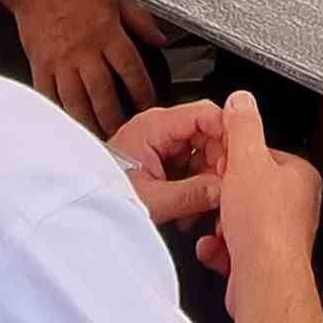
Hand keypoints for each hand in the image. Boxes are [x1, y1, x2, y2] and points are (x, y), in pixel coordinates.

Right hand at [11, 0, 165, 132]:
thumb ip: (141, 21)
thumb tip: (161, 39)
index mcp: (107, 34)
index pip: (131, 71)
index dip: (142, 93)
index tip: (149, 107)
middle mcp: (84, 51)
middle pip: (103, 94)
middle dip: (115, 119)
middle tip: (124, 136)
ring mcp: (61, 61)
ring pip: (76, 100)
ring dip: (88, 123)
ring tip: (99, 138)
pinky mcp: (41, 65)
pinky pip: (50, 94)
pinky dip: (59, 112)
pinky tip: (68, 125)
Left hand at [108, 100, 228, 231]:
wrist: (82, 208)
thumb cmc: (103, 197)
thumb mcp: (153, 200)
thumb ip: (193, 193)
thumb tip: (226, 189)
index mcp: (154, 126)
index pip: (207, 114)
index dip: (228, 135)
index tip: (240, 159)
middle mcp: (159, 130)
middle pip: (209, 135)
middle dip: (220, 164)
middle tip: (226, 189)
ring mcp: (161, 145)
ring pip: (204, 153)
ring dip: (210, 180)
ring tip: (205, 206)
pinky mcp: (162, 162)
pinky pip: (192, 167)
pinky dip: (198, 187)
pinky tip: (192, 208)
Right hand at [192, 89, 322, 299]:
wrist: (263, 278)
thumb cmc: (265, 226)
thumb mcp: (246, 160)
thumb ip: (243, 126)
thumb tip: (241, 101)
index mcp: (299, 177)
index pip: (263, 156)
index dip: (235, 160)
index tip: (220, 165)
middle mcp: (296, 206)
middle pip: (247, 190)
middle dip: (224, 198)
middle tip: (218, 201)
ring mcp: (281, 234)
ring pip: (237, 220)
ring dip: (218, 225)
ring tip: (220, 229)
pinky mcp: (264, 259)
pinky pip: (233, 246)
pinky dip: (219, 248)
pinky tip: (217, 249)